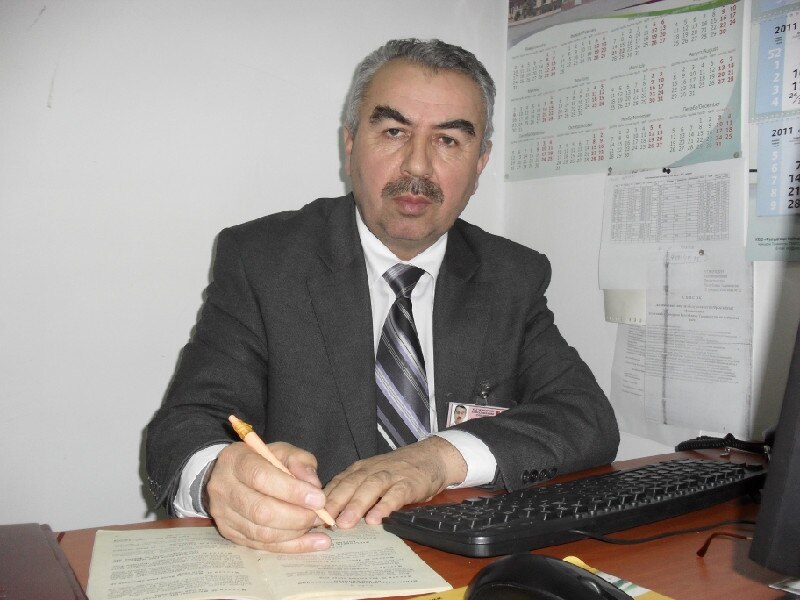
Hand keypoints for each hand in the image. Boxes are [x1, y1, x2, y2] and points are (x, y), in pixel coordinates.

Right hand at [205, 441, 331, 552]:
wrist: (230, 475)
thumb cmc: (261, 461)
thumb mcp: (282, 451)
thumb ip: (299, 462)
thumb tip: (313, 485)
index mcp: (235, 460)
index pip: (261, 477)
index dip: (292, 491)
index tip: (318, 499)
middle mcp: (223, 488)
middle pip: (260, 510)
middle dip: (296, 516)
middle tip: (319, 515)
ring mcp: (223, 514)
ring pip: (261, 532)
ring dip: (295, 532)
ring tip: (317, 525)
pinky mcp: (230, 533)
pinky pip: (263, 545)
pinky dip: (291, 546)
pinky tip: (314, 542)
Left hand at [324, 436, 466, 527]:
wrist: (430, 457)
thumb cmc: (397, 471)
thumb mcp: (372, 476)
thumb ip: (354, 491)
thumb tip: (329, 514)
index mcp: (360, 469)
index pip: (338, 482)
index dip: (324, 498)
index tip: (309, 515)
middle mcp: (372, 470)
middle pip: (350, 484)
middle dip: (335, 502)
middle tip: (322, 520)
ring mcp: (391, 475)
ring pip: (370, 487)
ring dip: (356, 505)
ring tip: (345, 523)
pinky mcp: (409, 483)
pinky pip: (396, 494)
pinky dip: (385, 505)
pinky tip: (377, 519)